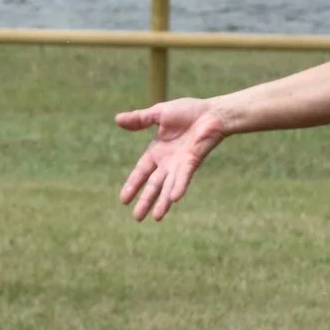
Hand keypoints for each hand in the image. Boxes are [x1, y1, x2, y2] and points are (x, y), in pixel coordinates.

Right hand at [114, 98, 224, 221]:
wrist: (212, 112)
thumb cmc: (188, 112)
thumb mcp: (158, 113)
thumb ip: (139, 119)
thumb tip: (117, 119)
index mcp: (157, 151)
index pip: (141, 172)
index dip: (132, 185)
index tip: (123, 200)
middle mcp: (168, 162)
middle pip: (153, 185)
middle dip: (145, 200)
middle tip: (137, 217)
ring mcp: (180, 164)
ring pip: (168, 186)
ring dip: (162, 202)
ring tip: (156, 218)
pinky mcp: (192, 162)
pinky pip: (184, 177)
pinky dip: (178, 187)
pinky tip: (173, 199)